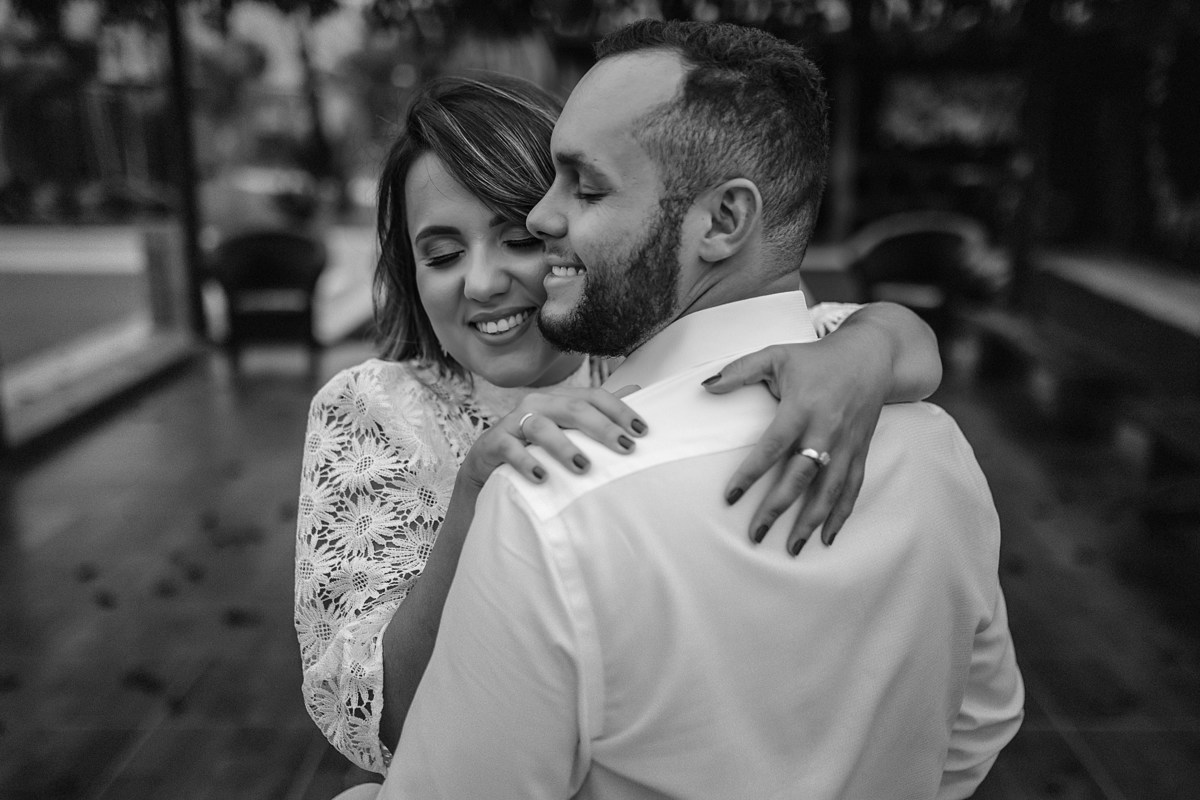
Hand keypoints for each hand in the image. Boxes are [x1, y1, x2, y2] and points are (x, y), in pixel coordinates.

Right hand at [460, 386, 644, 490]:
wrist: (487, 466)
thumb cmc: (535, 447)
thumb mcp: (567, 430)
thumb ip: (597, 412)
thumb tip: (637, 388)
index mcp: (559, 400)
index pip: (594, 397)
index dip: (619, 411)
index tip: (641, 431)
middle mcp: (537, 405)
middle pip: (573, 408)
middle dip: (602, 427)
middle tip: (625, 448)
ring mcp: (513, 423)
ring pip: (541, 426)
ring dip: (564, 446)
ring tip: (583, 466)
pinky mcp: (493, 443)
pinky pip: (510, 449)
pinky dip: (526, 462)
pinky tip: (542, 477)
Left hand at [702, 340, 890, 554]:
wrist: (872, 356)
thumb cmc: (817, 358)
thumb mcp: (777, 354)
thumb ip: (740, 370)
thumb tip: (706, 385)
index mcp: (802, 408)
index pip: (772, 448)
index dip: (750, 474)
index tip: (730, 497)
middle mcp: (826, 431)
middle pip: (800, 478)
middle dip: (777, 509)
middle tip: (756, 535)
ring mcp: (846, 445)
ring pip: (828, 491)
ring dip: (810, 522)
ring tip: (791, 548)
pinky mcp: (860, 452)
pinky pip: (852, 489)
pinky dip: (840, 515)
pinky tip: (827, 537)